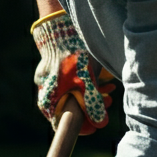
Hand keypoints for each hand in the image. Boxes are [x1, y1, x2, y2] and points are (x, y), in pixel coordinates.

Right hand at [32, 11, 115, 133]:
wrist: (60, 30)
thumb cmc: (72, 58)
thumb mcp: (86, 82)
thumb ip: (93, 103)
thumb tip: (101, 124)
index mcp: (49, 101)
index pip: (62, 124)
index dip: (81, 126)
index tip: (96, 124)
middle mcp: (46, 93)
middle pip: (69, 108)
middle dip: (91, 107)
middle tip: (109, 102)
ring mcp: (48, 81)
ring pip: (71, 94)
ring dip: (92, 94)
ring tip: (110, 88)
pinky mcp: (52, 70)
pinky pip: (69, 82)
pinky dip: (84, 82)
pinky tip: (100, 77)